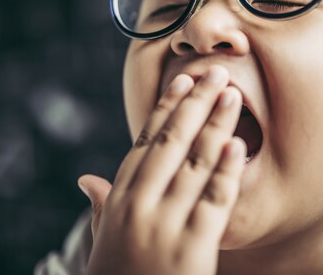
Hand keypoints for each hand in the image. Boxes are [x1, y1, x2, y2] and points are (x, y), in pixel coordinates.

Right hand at [77, 65, 246, 274]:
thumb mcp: (104, 240)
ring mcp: (165, 226)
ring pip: (195, 163)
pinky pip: (214, 203)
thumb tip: (86, 179)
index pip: (146, 141)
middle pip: (172, 142)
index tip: (182, 81)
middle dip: (196, 103)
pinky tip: (237, 146)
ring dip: (216, 124)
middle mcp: (139, 205)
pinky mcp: (192, 249)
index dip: (166, 108)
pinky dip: (225, 172)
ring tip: (232, 95)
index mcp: (120, 199)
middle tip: (216, 72)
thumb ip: (101, 206)